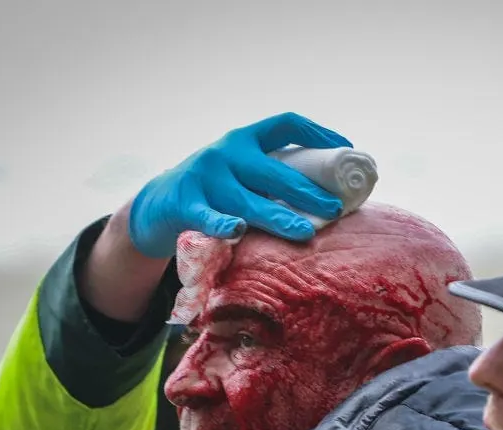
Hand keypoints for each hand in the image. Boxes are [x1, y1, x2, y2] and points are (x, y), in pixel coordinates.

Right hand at [128, 112, 351, 257]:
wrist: (156, 205)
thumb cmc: (214, 193)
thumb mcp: (240, 173)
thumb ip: (272, 176)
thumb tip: (329, 193)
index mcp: (244, 139)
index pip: (285, 124)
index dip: (318, 133)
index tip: (346, 150)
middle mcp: (225, 152)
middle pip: (274, 171)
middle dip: (307, 192)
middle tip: (335, 208)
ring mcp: (204, 177)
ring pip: (248, 201)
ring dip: (278, 218)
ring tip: (305, 231)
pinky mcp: (184, 203)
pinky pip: (207, 216)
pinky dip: (222, 224)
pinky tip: (238, 230)